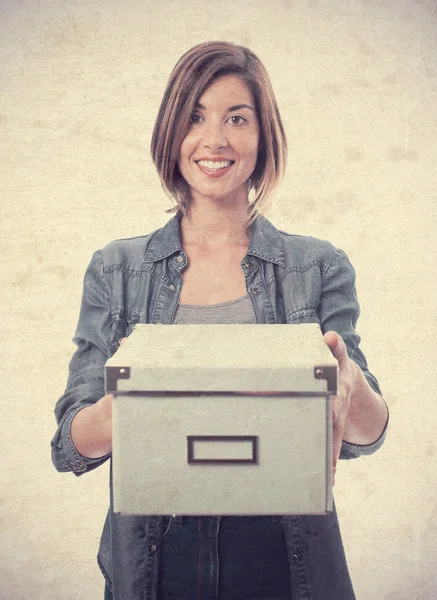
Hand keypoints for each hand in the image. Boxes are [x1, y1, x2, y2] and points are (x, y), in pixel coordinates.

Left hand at [323, 330, 358, 486]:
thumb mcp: (337, 354)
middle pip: (334, 426)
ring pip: (333, 440)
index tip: (331, 412)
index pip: (334, 398)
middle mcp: (339, 407)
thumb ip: (334, 346)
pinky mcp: (330, 425)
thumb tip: (331, 336)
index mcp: (337, 389)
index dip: (332, 405)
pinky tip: (328, 480)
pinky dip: (329, 461)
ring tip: (329, 480)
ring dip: (331, 459)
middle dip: (330, 441)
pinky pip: (330, 444)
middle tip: (329, 461)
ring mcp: (336, 418)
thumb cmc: (335, 365)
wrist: (349, 378)